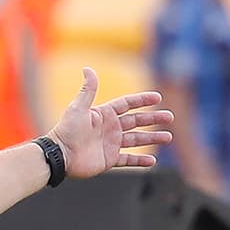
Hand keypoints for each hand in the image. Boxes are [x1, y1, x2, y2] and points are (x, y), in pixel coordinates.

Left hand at [48, 68, 173, 178]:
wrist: (59, 155)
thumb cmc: (67, 131)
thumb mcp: (78, 108)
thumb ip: (88, 90)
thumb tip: (88, 68)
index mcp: (104, 114)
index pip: (127, 104)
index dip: (142, 100)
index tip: (158, 97)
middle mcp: (109, 128)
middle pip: (136, 121)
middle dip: (153, 119)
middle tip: (170, 117)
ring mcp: (110, 144)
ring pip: (136, 140)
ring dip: (152, 138)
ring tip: (167, 137)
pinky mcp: (109, 160)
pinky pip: (128, 159)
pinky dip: (140, 160)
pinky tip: (152, 160)